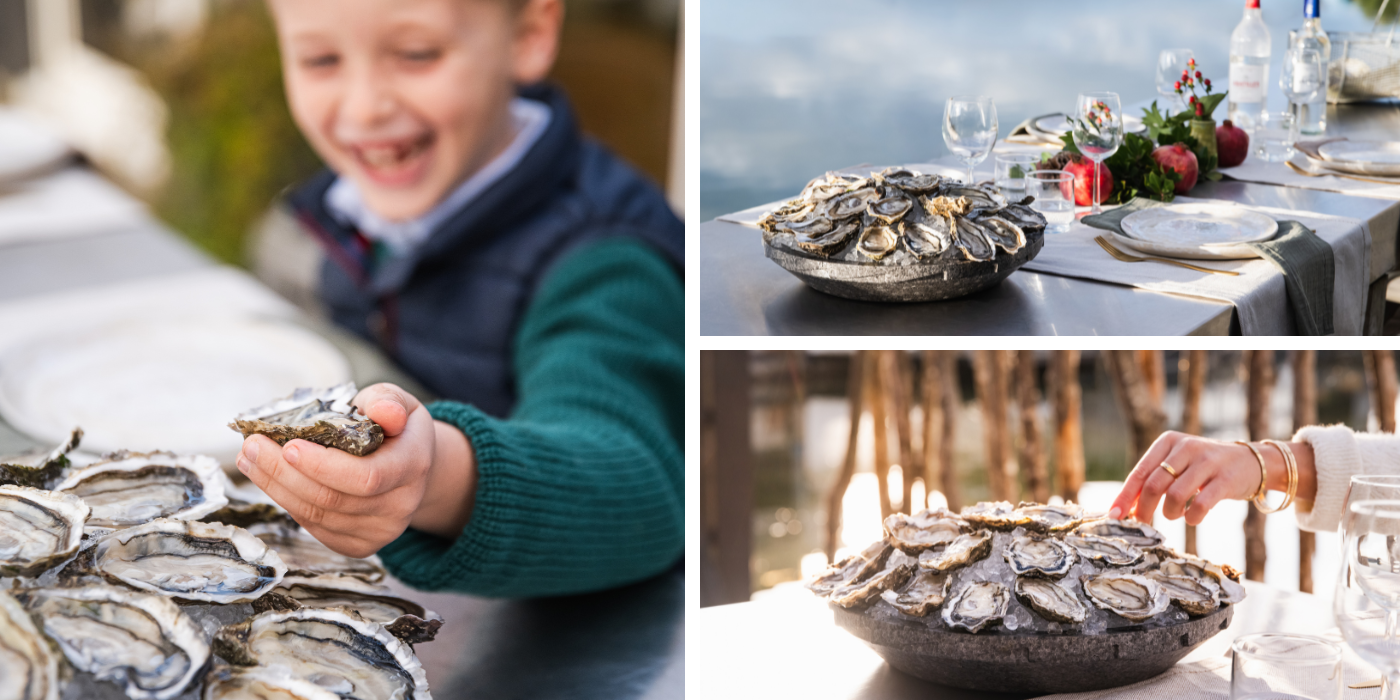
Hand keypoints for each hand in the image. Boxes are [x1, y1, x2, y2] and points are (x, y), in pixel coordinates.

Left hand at [236, 383, 475, 557]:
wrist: (410, 468)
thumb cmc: (396, 430)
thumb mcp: (399, 403)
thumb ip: (388, 402)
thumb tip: (383, 412)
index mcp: (413, 465)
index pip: (367, 477)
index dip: (323, 466)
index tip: (289, 446)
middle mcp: (401, 506)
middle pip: (332, 500)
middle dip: (284, 473)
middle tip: (252, 445)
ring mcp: (380, 531)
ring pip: (317, 516)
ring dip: (276, 487)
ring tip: (250, 458)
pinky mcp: (359, 545)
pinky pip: (314, 527)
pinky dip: (286, 502)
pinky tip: (269, 479)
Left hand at [1108, 431, 1315, 525]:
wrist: (1252, 462)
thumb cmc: (1204, 468)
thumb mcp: (1178, 466)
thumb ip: (1153, 482)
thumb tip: (1125, 508)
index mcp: (1168, 441)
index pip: (1139, 472)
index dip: (1125, 496)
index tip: (1114, 516)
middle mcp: (1186, 447)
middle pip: (1154, 485)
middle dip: (1144, 509)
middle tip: (1143, 523)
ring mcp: (1208, 461)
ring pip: (1174, 495)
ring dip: (1170, 513)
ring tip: (1174, 515)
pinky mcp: (1226, 479)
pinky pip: (1200, 504)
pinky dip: (1191, 517)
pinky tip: (1192, 518)